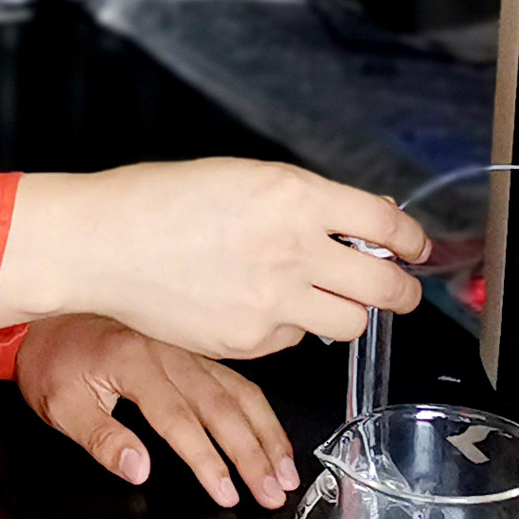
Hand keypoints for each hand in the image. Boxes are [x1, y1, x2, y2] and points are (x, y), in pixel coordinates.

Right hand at [0, 160, 429, 357]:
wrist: (102, 243)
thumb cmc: (161, 201)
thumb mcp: (246, 177)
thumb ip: (308, 201)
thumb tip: (366, 217)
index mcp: (295, 197)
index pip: (387, 224)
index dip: (413, 240)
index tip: (416, 248)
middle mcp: (294, 250)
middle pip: (385, 287)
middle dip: (400, 291)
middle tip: (395, 289)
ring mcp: (273, 301)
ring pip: (348, 324)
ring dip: (345, 312)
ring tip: (319, 298)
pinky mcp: (249, 341)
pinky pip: (294, 341)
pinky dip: (288, 328)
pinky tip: (255, 305)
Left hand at [15, 314, 301, 508]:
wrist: (48, 315)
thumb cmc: (53, 360)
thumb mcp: (60, 406)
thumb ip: (101, 439)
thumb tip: (140, 470)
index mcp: (135, 363)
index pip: (180, 420)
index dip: (207, 460)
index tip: (226, 492)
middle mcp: (168, 352)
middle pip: (222, 407)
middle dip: (253, 454)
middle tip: (273, 492)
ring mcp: (184, 350)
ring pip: (238, 391)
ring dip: (266, 433)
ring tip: (285, 471)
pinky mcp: (190, 352)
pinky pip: (233, 380)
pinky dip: (258, 410)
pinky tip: (272, 433)